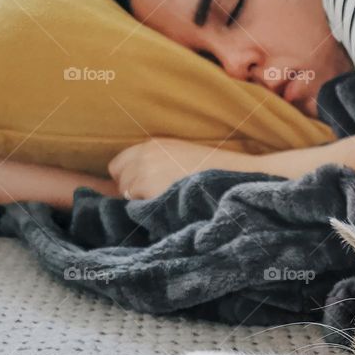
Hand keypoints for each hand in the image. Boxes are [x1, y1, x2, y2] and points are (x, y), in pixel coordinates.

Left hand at [108, 138, 256, 199]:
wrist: (237, 178)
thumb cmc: (216, 173)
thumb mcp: (183, 158)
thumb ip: (156, 164)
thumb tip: (121, 186)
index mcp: (153, 144)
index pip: (117, 164)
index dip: (129, 179)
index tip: (144, 189)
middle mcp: (145, 153)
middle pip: (119, 179)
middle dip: (132, 191)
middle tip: (160, 198)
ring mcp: (145, 170)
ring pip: (126, 194)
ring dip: (141, 202)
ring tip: (169, 202)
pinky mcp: (149, 187)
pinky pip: (135, 206)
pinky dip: (149, 210)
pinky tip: (171, 207)